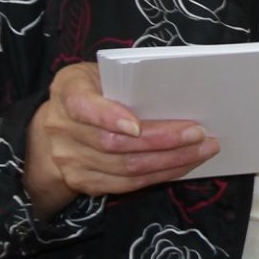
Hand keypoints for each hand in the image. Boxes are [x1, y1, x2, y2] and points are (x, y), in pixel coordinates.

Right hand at [24, 62, 219, 216]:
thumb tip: (174, 89)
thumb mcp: (99, 72)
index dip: (109, 117)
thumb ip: (126, 78)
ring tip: (201, 150)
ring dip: (169, 161)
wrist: (56, 126)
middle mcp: (62, 129)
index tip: (137, 126)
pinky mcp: (83, 182)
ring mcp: (70, 160)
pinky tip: (182, 165)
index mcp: (67, 92)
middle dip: (161, 140)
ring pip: (125, 168)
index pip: (82, 106)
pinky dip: (159, 175)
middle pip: (113, 143)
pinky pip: (126, 185)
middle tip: (199, 133)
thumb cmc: (92, 90)